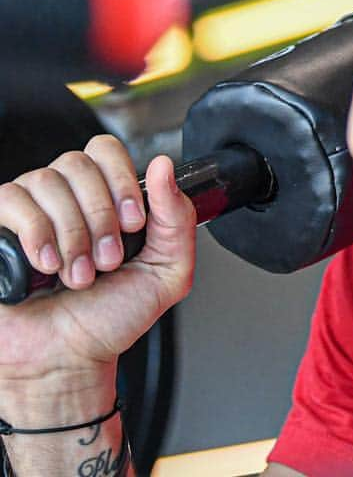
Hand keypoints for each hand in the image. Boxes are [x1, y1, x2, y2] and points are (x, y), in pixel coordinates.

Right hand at [0, 136, 195, 400]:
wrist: (66, 362)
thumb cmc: (111, 318)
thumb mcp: (166, 270)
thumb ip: (177, 217)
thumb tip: (164, 165)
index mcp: (102, 198)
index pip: (105, 150)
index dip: (121, 180)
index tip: (134, 222)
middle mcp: (63, 198)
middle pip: (77, 164)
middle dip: (99, 215)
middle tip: (107, 259)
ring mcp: (27, 212)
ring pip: (44, 181)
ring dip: (70, 232)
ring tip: (78, 274)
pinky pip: (9, 199)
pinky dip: (34, 231)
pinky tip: (46, 264)